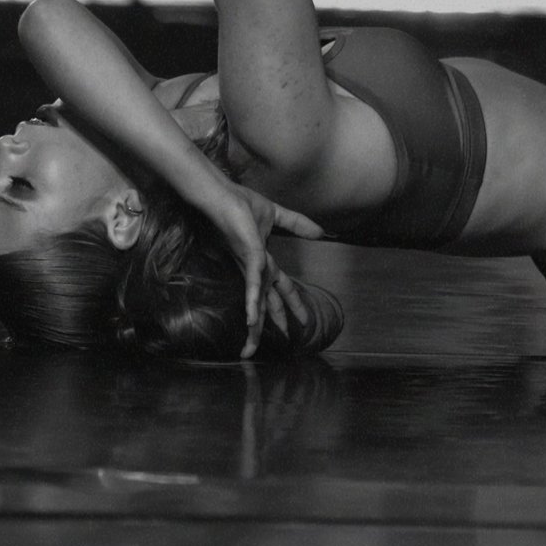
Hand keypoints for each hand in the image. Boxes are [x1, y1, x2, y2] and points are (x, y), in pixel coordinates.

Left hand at [195, 178, 327, 358]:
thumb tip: (321, 232)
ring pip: (255, 303)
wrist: (223, 195)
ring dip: (255, 328)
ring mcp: (250, 266)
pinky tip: (250, 321)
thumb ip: (298, 224)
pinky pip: (253, 285)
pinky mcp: (249, 258)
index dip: (291, 305)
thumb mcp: (276, 215)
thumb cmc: (241, 204)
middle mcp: (256, 269)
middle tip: (282, 344)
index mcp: (263, 261)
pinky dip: (253, 303)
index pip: (280, 288)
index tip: (303, 323)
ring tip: (250, 351)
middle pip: (267, 303)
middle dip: (274, 324)